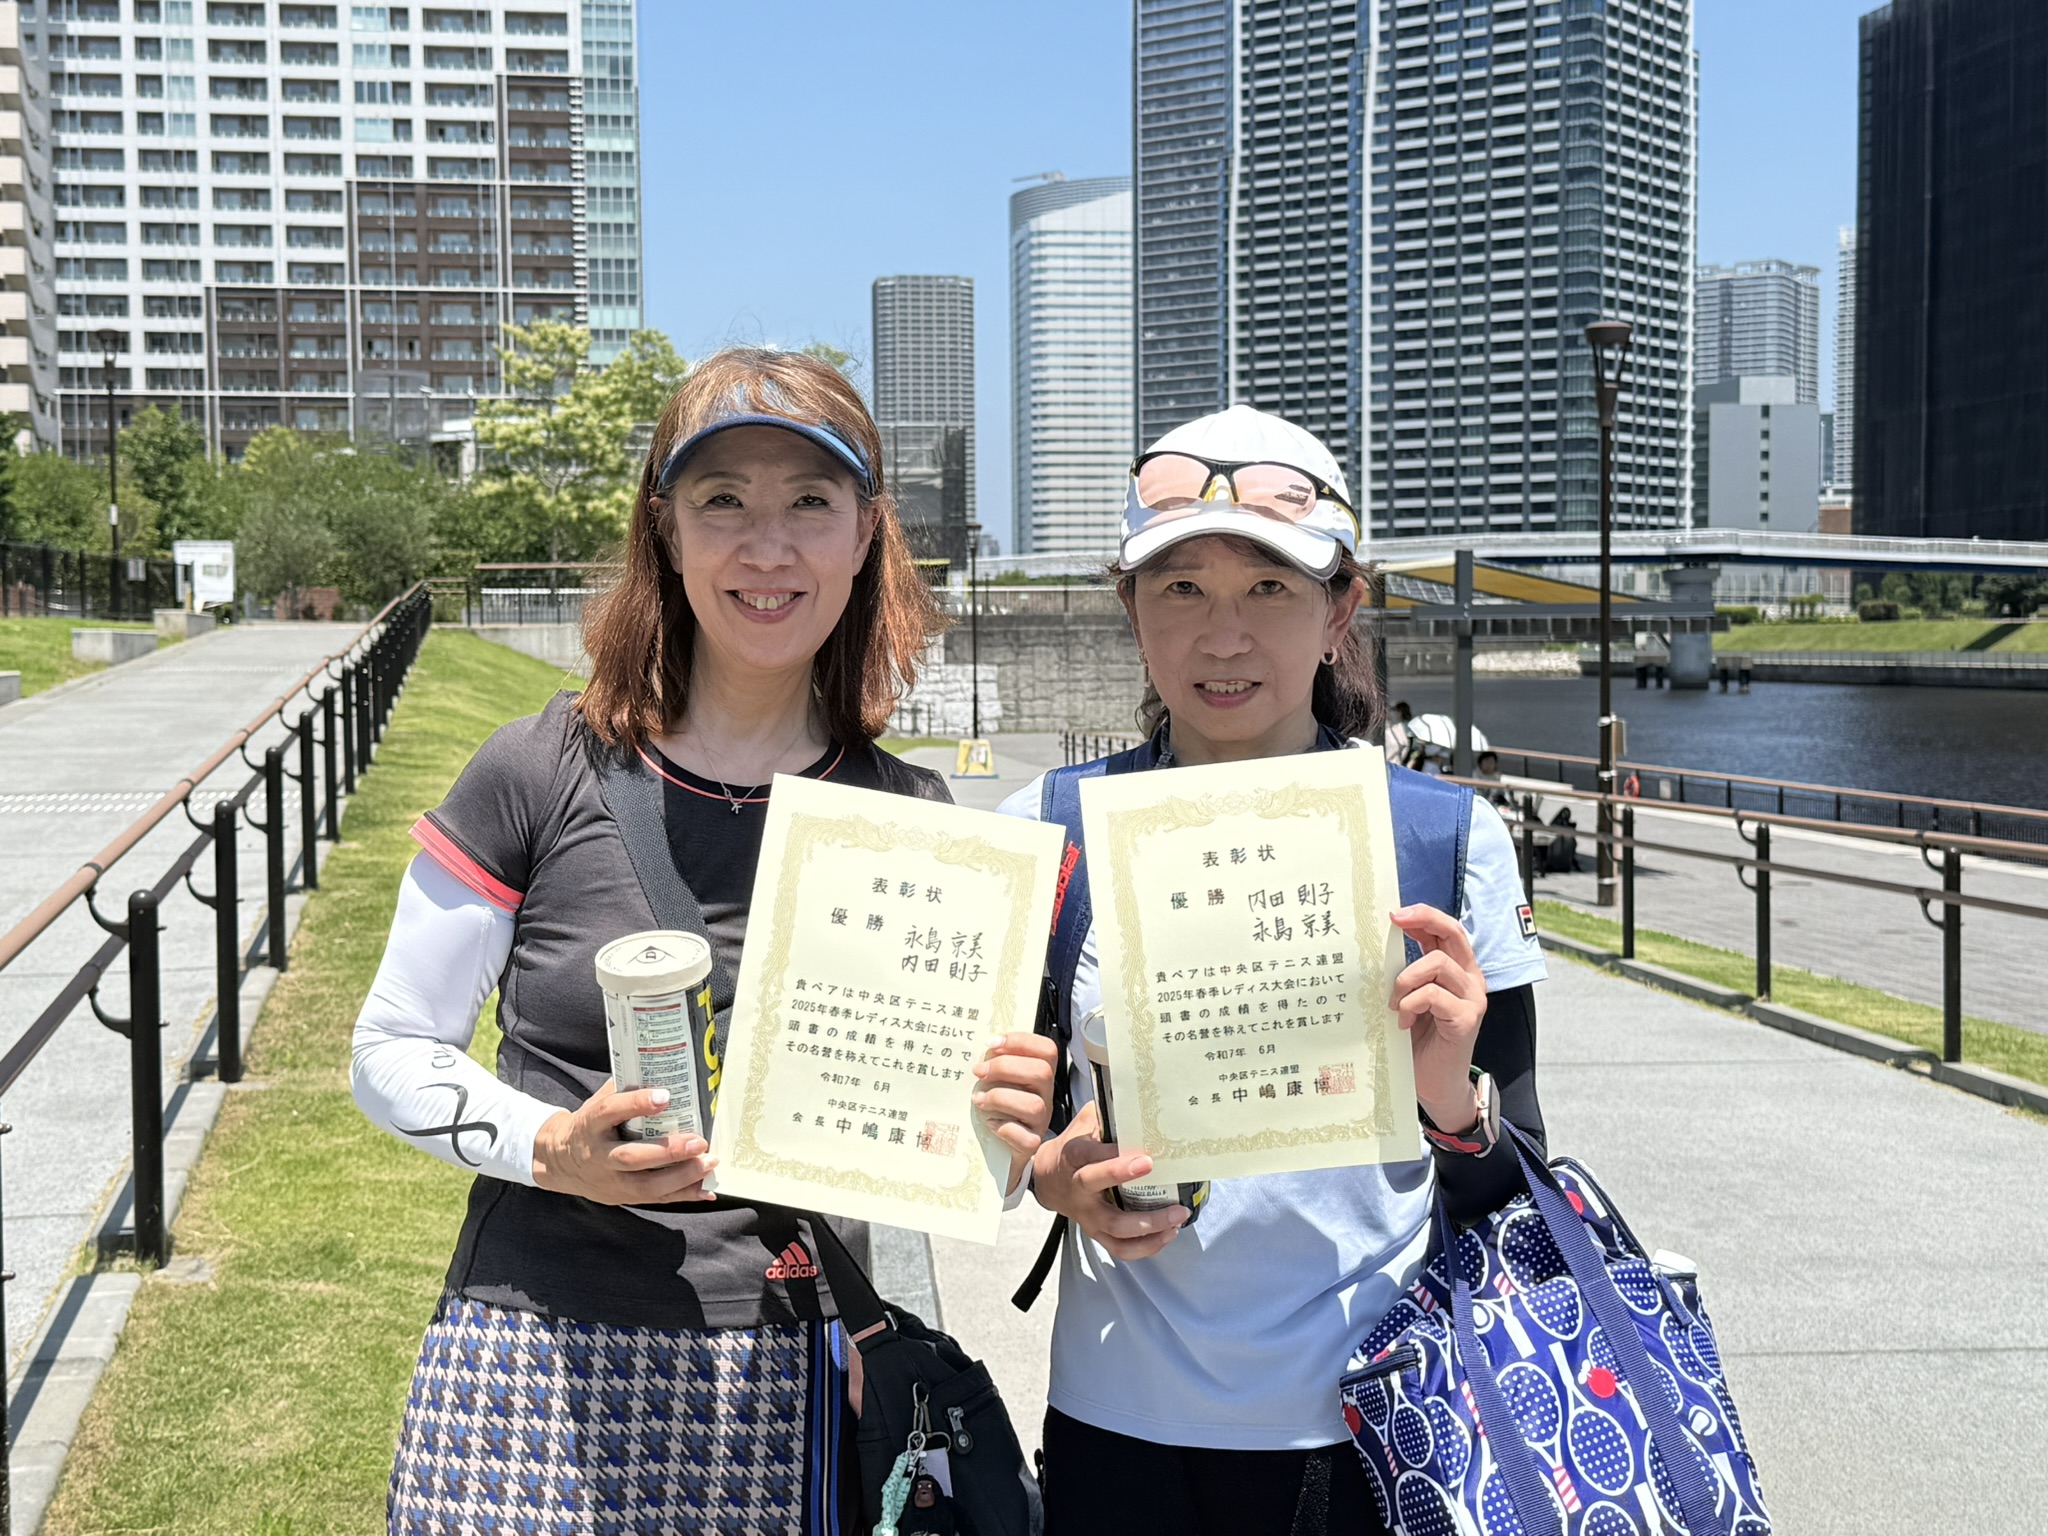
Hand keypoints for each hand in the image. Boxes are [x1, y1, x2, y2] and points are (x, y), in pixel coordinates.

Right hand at [530, 1079, 716, 1205]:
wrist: (558, 1162)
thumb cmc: (589, 1125)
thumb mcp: (597, 1103)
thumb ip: (625, 1088)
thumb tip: (663, 1066)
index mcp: (590, 1125)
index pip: (611, 1112)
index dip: (637, 1103)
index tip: (666, 1096)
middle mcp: (599, 1156)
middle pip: (632, 1157)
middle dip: (668, 1151)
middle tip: (699, 1142)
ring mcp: (611, 1181)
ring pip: (645, 1186)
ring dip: (682, 1177)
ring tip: (710, 1162)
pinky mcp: (623, 1197)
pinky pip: (655, 1200)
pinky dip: (683, 1195)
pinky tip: (707, 1190)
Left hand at [973, 1031, 1058, 1193]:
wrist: (1001, 1149)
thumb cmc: (998, 1108)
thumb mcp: (1000, 1081)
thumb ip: (995, 1065)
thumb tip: (977, 1053)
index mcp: (1039, 1075)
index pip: (1046, 1050)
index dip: (1021, 1041)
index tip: (992, 1043)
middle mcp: (1045, 1096)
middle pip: (1041, 1072)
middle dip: (1005, 1067)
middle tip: (979, 1072)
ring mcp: (1040, 1121)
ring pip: (1034, 1104)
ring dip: (1000, 1098)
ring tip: (979, 1099)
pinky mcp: (1031, 1144)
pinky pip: (1026, 1138)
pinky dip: (1005, 1128)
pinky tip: (990, 1123)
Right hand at [1028, 1101, 1185, 1262]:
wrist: (1047, 1179)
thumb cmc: (1074, 1146)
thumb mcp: (1085, 1123)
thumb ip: (1108, 1114)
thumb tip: (1141, 1102)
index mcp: (1073, 1157)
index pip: (1088, 1156)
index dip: (1114, 1159)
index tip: (1144, 1157)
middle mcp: (1078, 1189)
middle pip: (1097, 1189)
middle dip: (1126, 1182)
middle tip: (1158, 1177)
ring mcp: (1087, 1215)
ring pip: (1115, 1228)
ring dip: (1148, 1226)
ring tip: (1178, 1216)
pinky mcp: (1096, 1232)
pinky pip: (1120, 1248)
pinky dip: (1146, 1246)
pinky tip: (1168, 1234)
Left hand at [1390, 904, 1488, 1132]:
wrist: (1435, 1084)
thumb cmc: (1419, 1041)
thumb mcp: (1409, 999)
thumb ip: (1404, 975)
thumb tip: (1374, 947)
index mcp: (1457, 970)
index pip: (1446, 930)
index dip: (1423, 915)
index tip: (1394, 913)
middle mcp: (1470, 979)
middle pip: (1453, 932)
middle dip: (1424, 920)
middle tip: (1395, 921)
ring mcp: (1472, 998)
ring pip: (1438, 963)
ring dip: (1406, 979)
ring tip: (1395, 1004)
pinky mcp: (1467, 1019)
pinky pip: (1434, 995)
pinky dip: (1411, 1003)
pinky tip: (1404, 1021)